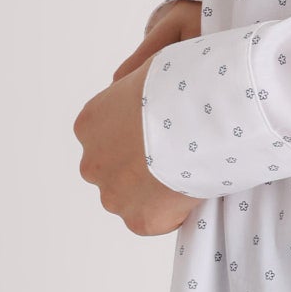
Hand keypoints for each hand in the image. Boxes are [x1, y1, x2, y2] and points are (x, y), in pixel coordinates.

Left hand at [75, 0, 204, 235]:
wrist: (202, 116)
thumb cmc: (182, 83)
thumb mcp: (148, 69)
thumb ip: (132, 84)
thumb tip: (127, 83)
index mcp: (89, 124)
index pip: (107, 139)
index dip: (137, 138)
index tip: (164, 134)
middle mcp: (92, 162)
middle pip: (113, 171)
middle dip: (139, 168)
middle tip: (178, 155)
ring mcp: (113, 196)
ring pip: (131, 199)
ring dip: (153, 192)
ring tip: (188, 173)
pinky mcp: (139, 222)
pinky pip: (154, 221)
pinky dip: (171, 213)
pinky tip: (191, 191)